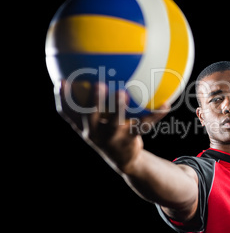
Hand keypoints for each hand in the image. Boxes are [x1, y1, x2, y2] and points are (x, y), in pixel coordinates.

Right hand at [54, 80, 169, 171]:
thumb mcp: (99, 122)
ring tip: (123, 92)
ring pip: (115, 122)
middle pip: (90, 117)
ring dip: (118, 107)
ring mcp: (113, 138)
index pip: (68, 114)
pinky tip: (166, 103)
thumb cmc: (110, 133)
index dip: (62, 98)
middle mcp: (96, 133)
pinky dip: (156, 114)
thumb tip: (94, 73)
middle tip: (97, 84)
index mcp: (85, 127)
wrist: (124, 160)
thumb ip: (94, 102)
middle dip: (92, 101)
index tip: (60, 81)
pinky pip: (144, 124)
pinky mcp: (130, 140)